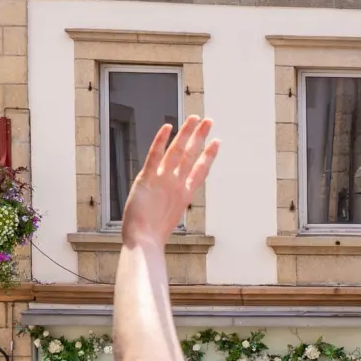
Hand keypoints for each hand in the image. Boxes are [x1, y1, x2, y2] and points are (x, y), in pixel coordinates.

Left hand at [119, 116, 218, 247]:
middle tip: (209, 122)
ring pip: (178, 151)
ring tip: (195, 118)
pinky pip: (155, 155)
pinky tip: (168, 127)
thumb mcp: (167, 220)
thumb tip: (170, 208)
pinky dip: (161, 140)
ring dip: (188, 133)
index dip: (209, 155)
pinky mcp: (147, 178)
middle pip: (192, 155)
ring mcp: (163, 180)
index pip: (200, 170)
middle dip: (201, 137)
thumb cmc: (151, 236)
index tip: (216, 143)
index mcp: (184, 195)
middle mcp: (177, 184)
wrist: (144, 241)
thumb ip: (169, 209)